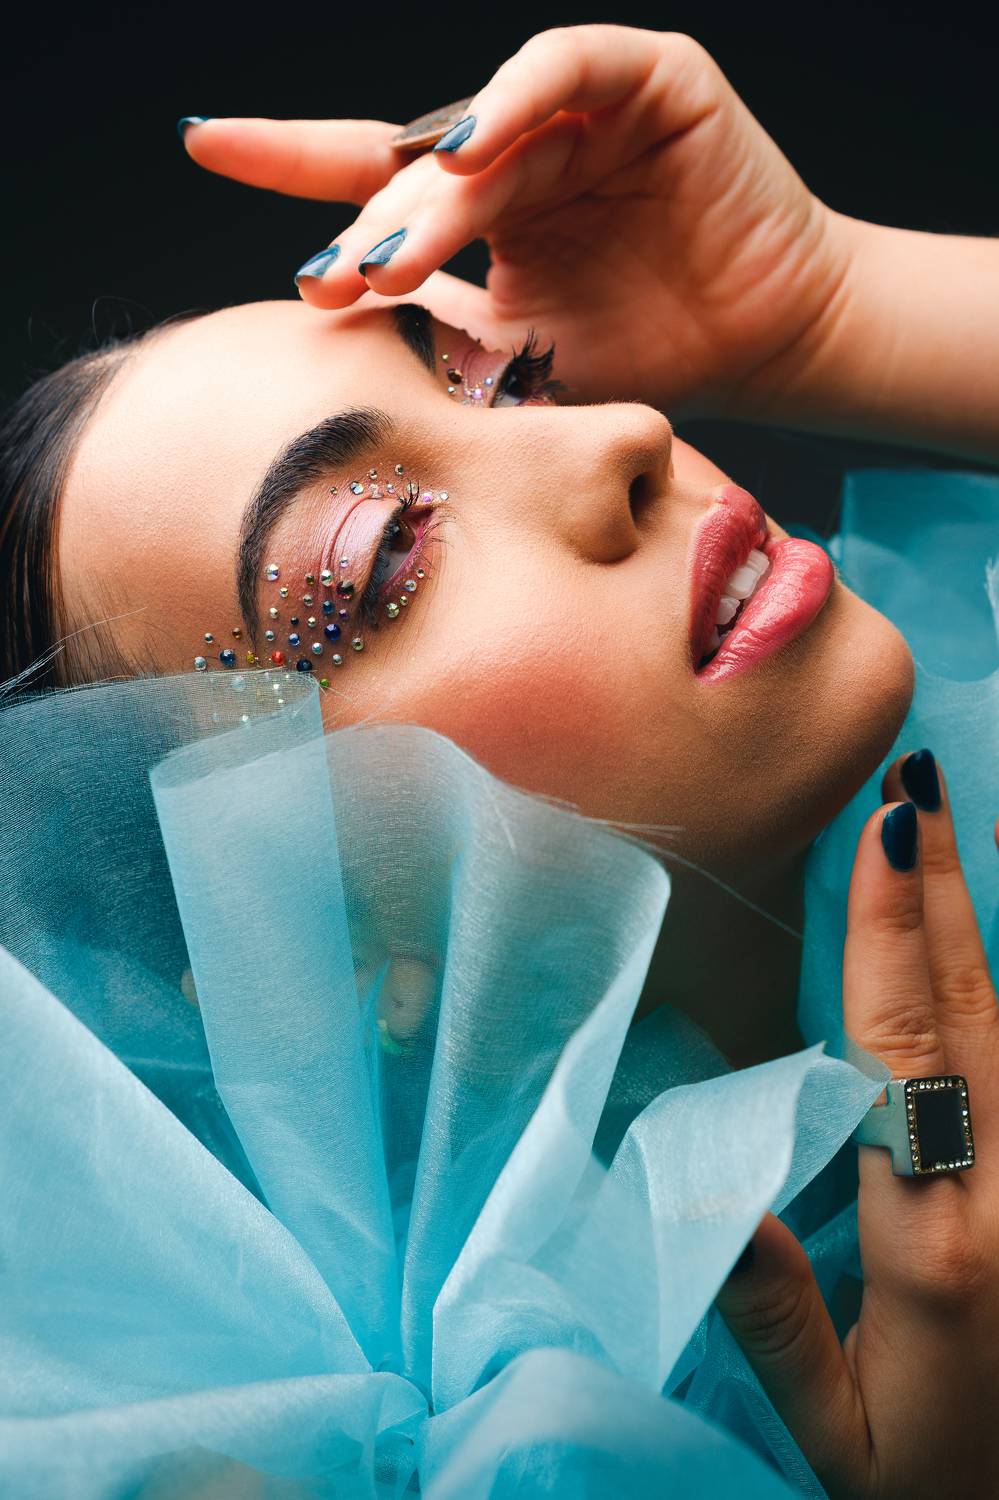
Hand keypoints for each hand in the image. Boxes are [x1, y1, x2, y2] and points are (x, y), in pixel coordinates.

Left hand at [179, 25, 855, 417]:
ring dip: (430, 193)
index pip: (375, 182)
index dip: (293, 162)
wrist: (769, 350)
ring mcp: (583, 111)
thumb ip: (444, 345)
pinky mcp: (650, 79)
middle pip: (421, 172)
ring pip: (484, 130)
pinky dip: (517, 99)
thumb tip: (342, 362)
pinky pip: (568, 65)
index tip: (206, 143)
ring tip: (386, 249)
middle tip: (330, 289)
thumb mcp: (523, 365)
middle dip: (373, 233)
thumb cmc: (649, 360)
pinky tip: (470, 149)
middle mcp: (525, 153)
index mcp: (489, 215)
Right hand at [715, 751, 998, 1496]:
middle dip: (939, 882)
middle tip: (917, 774)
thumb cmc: (946, 1486)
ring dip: (970, 914)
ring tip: (935, 820)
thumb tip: (714, 1197)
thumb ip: (777, 1324)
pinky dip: (993, 983)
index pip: (905, 1052)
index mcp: (942, 1237)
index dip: (891, 934)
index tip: (884, 828)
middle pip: (971, 1003)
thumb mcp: (844, 1445)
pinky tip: (969, 939)